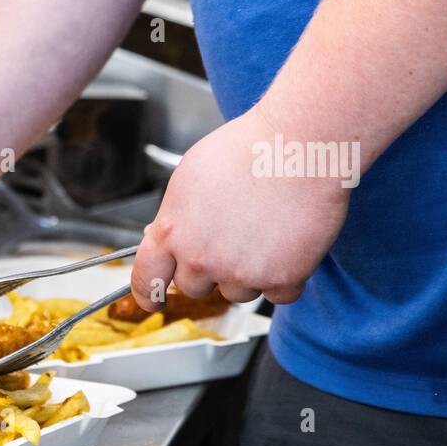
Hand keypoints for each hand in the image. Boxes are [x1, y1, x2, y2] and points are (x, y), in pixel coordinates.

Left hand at [131, 105, 351, 308]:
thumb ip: (173, 219)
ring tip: (263, 230)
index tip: (152, 299)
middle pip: (193, 287)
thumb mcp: (188, 179)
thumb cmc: (247, 150)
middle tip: (231, 236)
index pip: (146, 280)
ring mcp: (241, 273)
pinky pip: (277, 295)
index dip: (148, 294)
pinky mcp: (281, 278)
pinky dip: (285, 275)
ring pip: (236, 292)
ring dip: (248, 273)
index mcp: (172, 233)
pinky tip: (288, 243)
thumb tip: (161, 238)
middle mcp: (201, 259)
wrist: (300, 146)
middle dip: (208, 270)